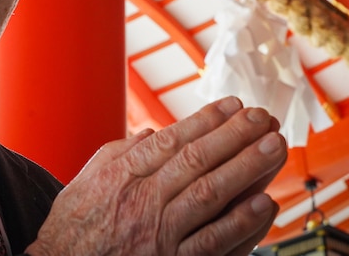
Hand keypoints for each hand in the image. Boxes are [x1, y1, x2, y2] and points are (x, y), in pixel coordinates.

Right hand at [25, 97, 286, 255]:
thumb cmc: (74, 228)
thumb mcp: (86, 179)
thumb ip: (120, 153)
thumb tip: (150, 134)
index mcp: (123, 173)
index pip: (173, 139)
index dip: (208, 120)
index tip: (235, 105)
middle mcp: (143, 199)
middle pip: (198, 160)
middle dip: (235, 135)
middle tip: (264, 118)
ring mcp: (159, 233)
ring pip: (211, 194)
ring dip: (247, 168)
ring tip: (274, 147)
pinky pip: (212, 242)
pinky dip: (241, 223)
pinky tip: (264, 203)